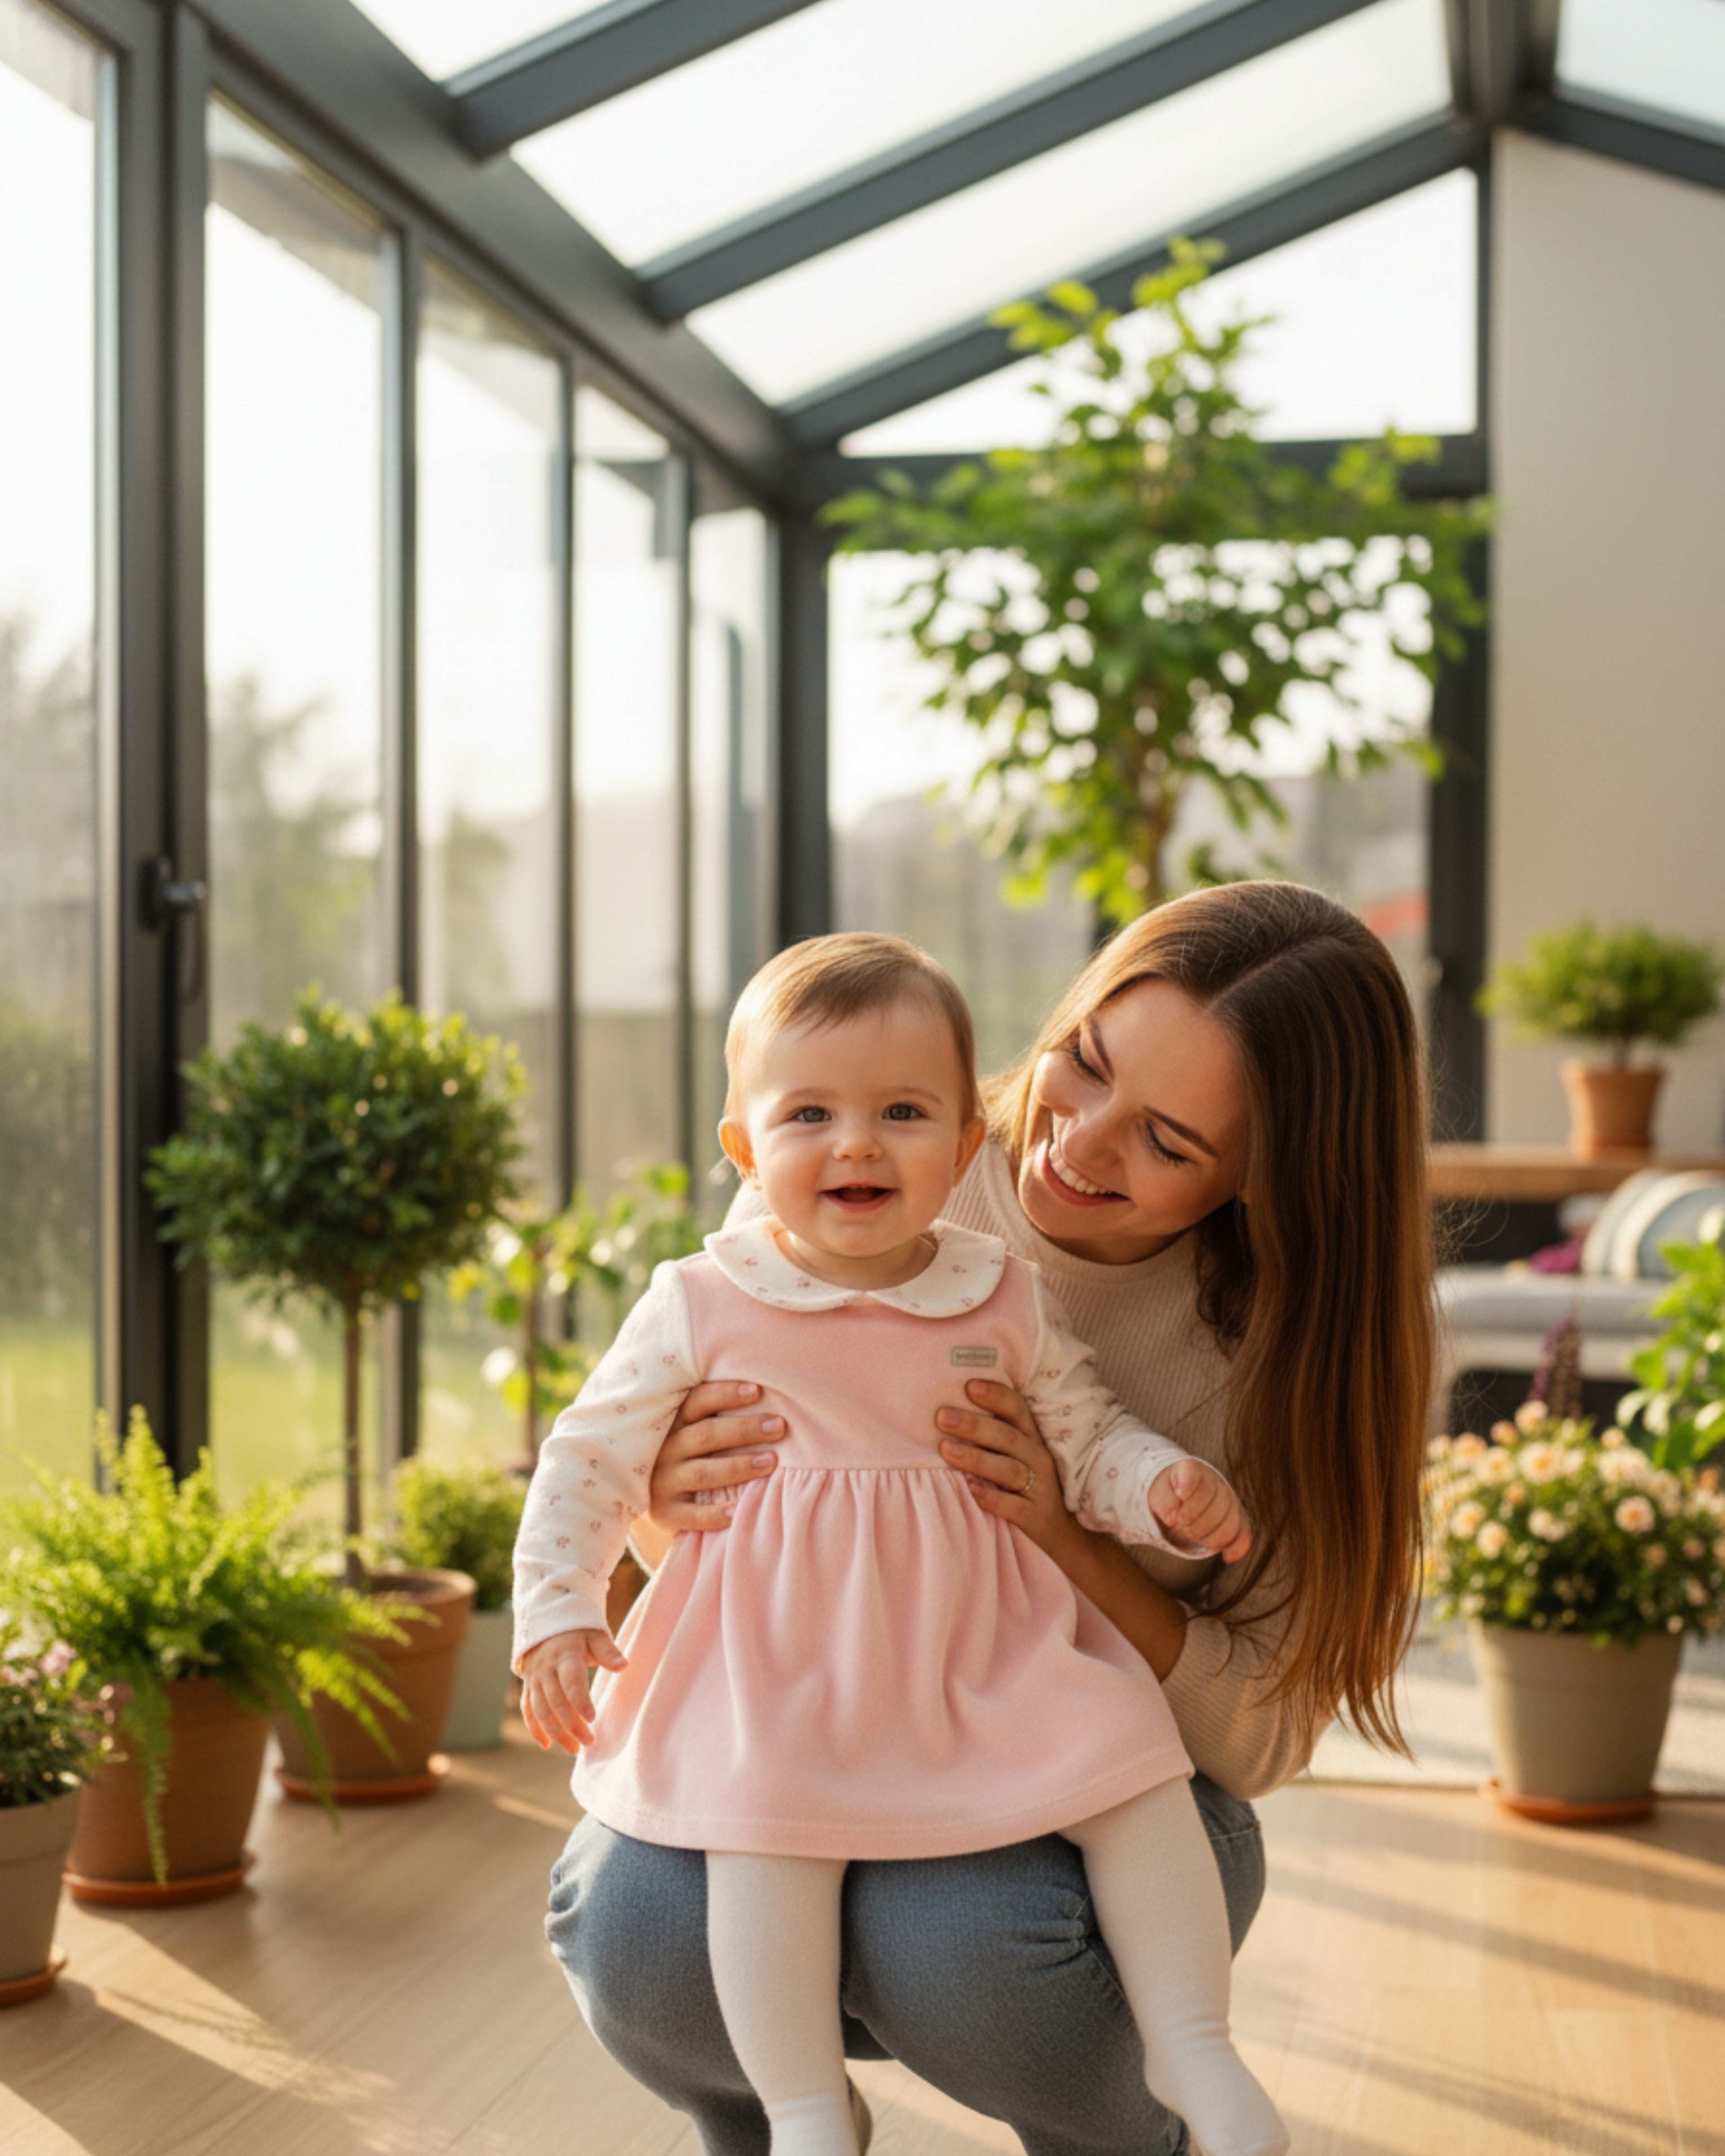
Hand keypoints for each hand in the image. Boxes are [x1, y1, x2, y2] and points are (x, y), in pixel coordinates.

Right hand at [519, 1629, 625, 1753]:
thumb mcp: (595, 1635)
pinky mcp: (529, 1687)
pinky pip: (528, 1710)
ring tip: (574, 1749)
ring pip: (541, 1710)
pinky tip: (546, 1744)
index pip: (571, 1680)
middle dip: (571, 1725)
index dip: (580, 1700)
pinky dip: (535, 1728)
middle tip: (589, 1742)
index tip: (592, 1718)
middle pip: (555, 1701)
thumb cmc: (579, 1632)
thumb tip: (623, 1666)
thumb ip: (608, 1651)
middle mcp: (546, 1669)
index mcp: (565, 1655)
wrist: (548, 1625)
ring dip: (555, 1732)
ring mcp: (535, 1679)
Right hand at [647, 1380, 785, 1533]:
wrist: (647, 1491)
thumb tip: (763, 1392)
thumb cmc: (687, 1450)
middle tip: (779, 1426)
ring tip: (771, 1461)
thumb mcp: (690, 1425)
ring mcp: (663, 1481)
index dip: (726, 1394)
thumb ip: (715, 1412)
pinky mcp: (664, 1512)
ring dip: (738, 1467)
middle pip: (706, 1435)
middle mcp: (666, 1449)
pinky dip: (715, 1514)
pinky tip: (739, 1511)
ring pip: (703, 1473)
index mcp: (672, 1421)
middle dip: (745, 1429)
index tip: (758, 1391)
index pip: (697, 1401)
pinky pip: (691, 1515)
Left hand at [936, 1379, 1077, 1559]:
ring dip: (976, 1458)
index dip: (995, 1396)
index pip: (1017, 1410)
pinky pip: (1013, 1506)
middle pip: (1007, 1437)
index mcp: (1031, 1438)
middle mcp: (1038, 1458)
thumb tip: (945, 1411)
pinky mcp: (1035, 1517)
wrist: (1062, 1534)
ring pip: (1008, 1469)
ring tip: (945, 1449)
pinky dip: (991, 1497)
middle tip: (942, 1416)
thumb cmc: (1024, 1486)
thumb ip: (990, 1436)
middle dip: (974, 1425)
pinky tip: (969, 1488)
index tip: (968, 1385)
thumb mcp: (1014, 1457)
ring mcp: (1040, 1488)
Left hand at [1148, 1459, 1250, 1563]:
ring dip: (1206, 1536)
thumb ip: (1163, 1501)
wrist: (1182, 1496)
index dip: (1187, 1486)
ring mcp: (1228, 1500)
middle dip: (1190, 1522)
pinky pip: (1243, 1534)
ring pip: (1228, 1523)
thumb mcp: (1158, 1493)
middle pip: (1210, 1505)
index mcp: (1191, 1469)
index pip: (1192, 1475)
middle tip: (1177, 1525)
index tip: (1180, 1495)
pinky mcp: (1237, 1519)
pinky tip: (1227, 1557)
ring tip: (1189, 1535)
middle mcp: (1214, 1482)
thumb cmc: (1169, 1494)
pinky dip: (1237, 1547)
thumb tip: (1171, 1519)